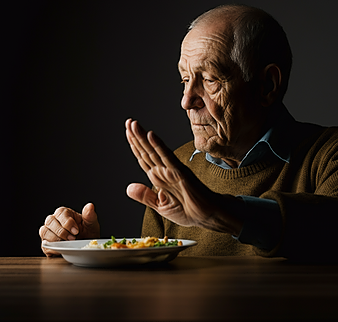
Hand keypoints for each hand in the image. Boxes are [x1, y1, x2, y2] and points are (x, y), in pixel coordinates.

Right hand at [39, 203, 99, 256]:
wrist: (85, 248)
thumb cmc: (88, 233)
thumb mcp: (91, 224)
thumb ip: (90, 215)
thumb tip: (90, 206)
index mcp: (65, 213)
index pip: (60, 212)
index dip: (67, 222)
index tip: (76, 231)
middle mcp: (54, 221)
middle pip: (50, 221)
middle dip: (61, 231)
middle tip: (72, 238)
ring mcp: (48, 232)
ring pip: (44, 231)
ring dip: (56, 239)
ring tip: (67, 244)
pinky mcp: (47, 243)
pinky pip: (44, 244)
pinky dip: (52, 248)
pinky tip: (62, 249)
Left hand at [125, 119, 243, 234]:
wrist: (210, 216)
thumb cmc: (189, 211)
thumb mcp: (161, 206)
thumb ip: (145, 196)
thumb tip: (128, 188)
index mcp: (159, 178)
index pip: (143, 157)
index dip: (134, 145)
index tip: (127, 131)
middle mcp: (164, 171)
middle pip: (146, 150)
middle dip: (136, 136)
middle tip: (128, 121)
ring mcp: (172, 170)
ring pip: (154, 150)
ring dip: (142, 137)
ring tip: (133, 124)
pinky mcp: (181, 173)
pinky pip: (167, 157)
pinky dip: (159, 146)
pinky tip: (150, 135)